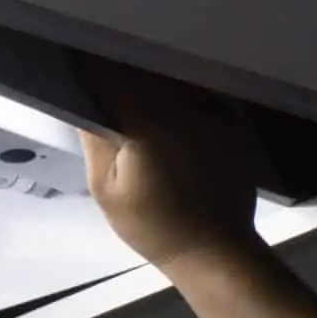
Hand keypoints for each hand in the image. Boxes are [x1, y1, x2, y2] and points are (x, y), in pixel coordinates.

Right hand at [79, 66, 261, 270]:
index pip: (113, 78)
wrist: (214, 248)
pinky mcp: (234, 121)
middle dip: (125, 75)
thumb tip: (85, 101)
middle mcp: (183, 108)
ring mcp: (214, 112)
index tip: (82, 69)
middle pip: (146, 73)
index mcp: (148, 124)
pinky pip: (202, 95)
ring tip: (140, 101)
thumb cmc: (153, 225)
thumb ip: (95, 141)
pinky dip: (185, 98)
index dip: (95, 70)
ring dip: (156, 84)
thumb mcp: (106, 189)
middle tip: (108, 87)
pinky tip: (176, 120)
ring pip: (175, 81)